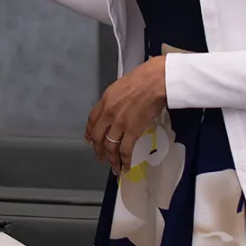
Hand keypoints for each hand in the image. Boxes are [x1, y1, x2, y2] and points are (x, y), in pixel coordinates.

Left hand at [85, 56, 168, 174]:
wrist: (156, 81)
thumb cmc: (143, 78)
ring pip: (110, 147)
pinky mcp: (132, 131)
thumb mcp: (120, 86)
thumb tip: (117, 108)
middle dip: (98, 150)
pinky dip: (124, 161)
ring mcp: (119, 124)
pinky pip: (125, 150)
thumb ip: (115, 99)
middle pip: (98, 137)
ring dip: (111, 160)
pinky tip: (125, 167)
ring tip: (113, 168)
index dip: (89, 133)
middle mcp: (108, 114)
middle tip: (100, 158)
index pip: (91, 120)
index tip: (89, 140)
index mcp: (104, 101)